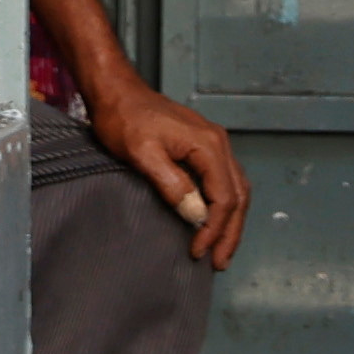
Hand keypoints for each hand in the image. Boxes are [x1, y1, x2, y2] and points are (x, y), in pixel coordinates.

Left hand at [90, 69, 249, 269]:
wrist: (115, 91)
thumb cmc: (123, 119)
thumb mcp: (142, 153)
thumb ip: (172, 183)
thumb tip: (196, 215)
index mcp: (208, 145)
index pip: (224, 197)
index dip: (214, 229)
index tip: (198, 252)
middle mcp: (218, 143)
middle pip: (238, 195)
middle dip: (230, 232)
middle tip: (219, 262)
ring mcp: (213, 144)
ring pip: (235, 189)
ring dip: (231, 221)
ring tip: (220, 249)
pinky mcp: (202, 147)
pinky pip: (224, 181)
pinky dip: (224, 205)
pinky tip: (213, 221)